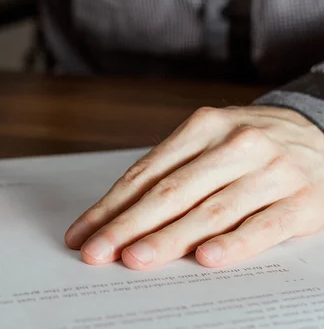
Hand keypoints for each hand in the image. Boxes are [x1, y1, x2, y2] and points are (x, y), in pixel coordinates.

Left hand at [65, 106, 323, 268]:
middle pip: (171, 191)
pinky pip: (263, 226)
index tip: (83, 232)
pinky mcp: (303, 201)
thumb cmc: (252, 145)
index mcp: (204, 127)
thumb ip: (172, 172)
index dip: (111, 206)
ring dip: (170, 238)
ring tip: (136, 258)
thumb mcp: (211, 143)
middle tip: (97, 252)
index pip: (146, 173)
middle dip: (127, 225)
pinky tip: (206, 258)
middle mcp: (236, 145)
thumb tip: (121, 214)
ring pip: (211, 210)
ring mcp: (271, 172)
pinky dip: (234, 243)